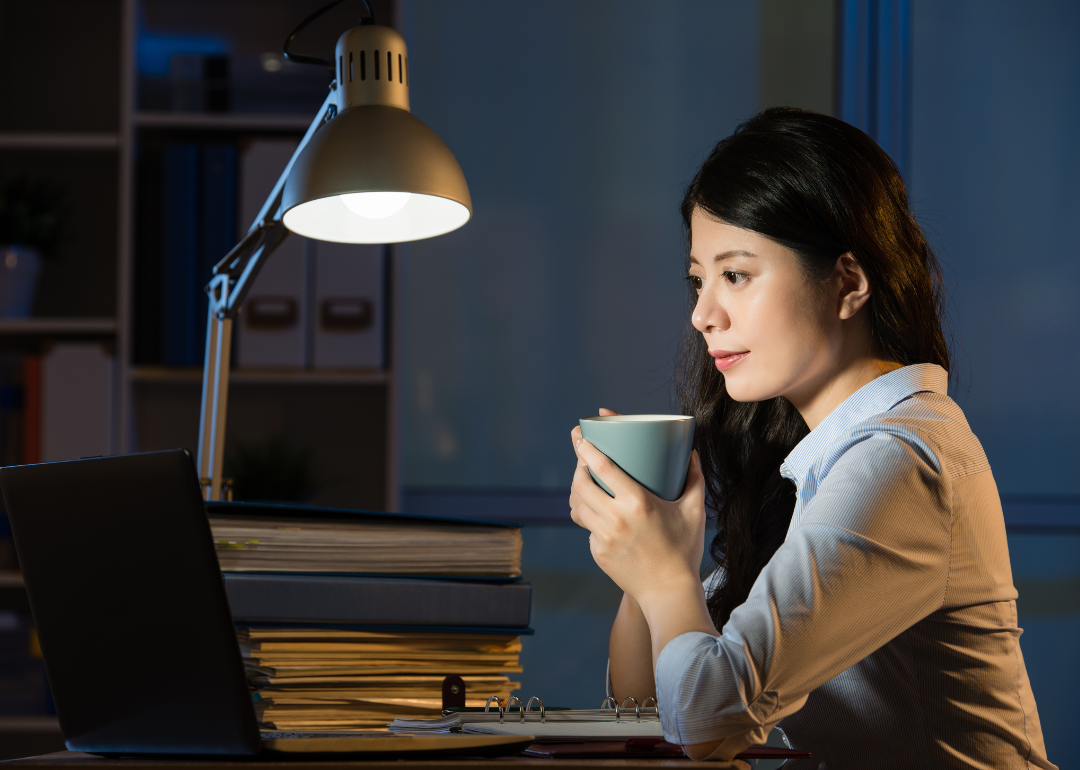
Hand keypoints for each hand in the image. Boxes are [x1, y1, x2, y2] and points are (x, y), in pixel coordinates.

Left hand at [568, 409, 706, 605]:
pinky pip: (587, 529)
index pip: (602, 468)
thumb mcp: (694, 511)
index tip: (579, 438)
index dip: (586, 450)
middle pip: (581, 485)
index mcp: (637, 503)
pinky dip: (591, 518)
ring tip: (586, 484)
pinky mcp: (598, 553)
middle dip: (578, 468)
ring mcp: (603, 538)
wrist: (669, 593)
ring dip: (578, 493)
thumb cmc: (684, 550)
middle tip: (583, 460)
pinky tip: (600, 514)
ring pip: (577, 507)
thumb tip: (691, 453)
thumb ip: (694, 478)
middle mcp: (615, 519)